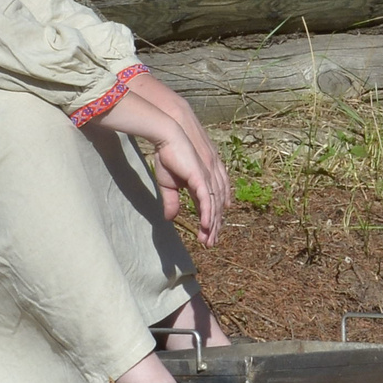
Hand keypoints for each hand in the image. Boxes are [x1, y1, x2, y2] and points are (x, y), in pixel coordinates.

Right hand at [92, 82, 226, 244]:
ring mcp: (208, 178)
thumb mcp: (168, 185)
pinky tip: (207, 226)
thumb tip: (171, 219)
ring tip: (209, 240)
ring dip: (212, 225)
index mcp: (202, 183)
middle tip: (210, 244)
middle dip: (214, 228)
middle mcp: (210, 181)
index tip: (206, 237)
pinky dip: (208, 213)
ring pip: (213, 206)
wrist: (168, 137)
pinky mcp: (202, 176)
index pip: (209, 206)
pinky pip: (207, 199)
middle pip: (215, 209)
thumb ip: (172, 201)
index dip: (208, 222)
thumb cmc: (167, 156)